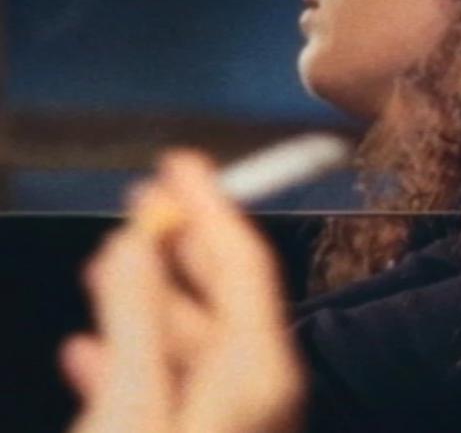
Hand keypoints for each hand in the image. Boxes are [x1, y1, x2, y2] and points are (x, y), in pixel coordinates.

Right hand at [60, 151, 303, 432]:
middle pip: (224, 292)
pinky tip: (90, 351)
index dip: (210, 203)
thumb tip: (137, 242)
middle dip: (180, 241)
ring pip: (196, 337)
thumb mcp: (134, 405)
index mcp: (259, 368)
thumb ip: (138, 321)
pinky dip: (138, 354)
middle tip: (146, 197)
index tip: (181, 160)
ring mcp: (244, 417)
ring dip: (150, 296)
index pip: (243, 260)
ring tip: (109, 261)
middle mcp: (263, 388)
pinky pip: (181, 381)